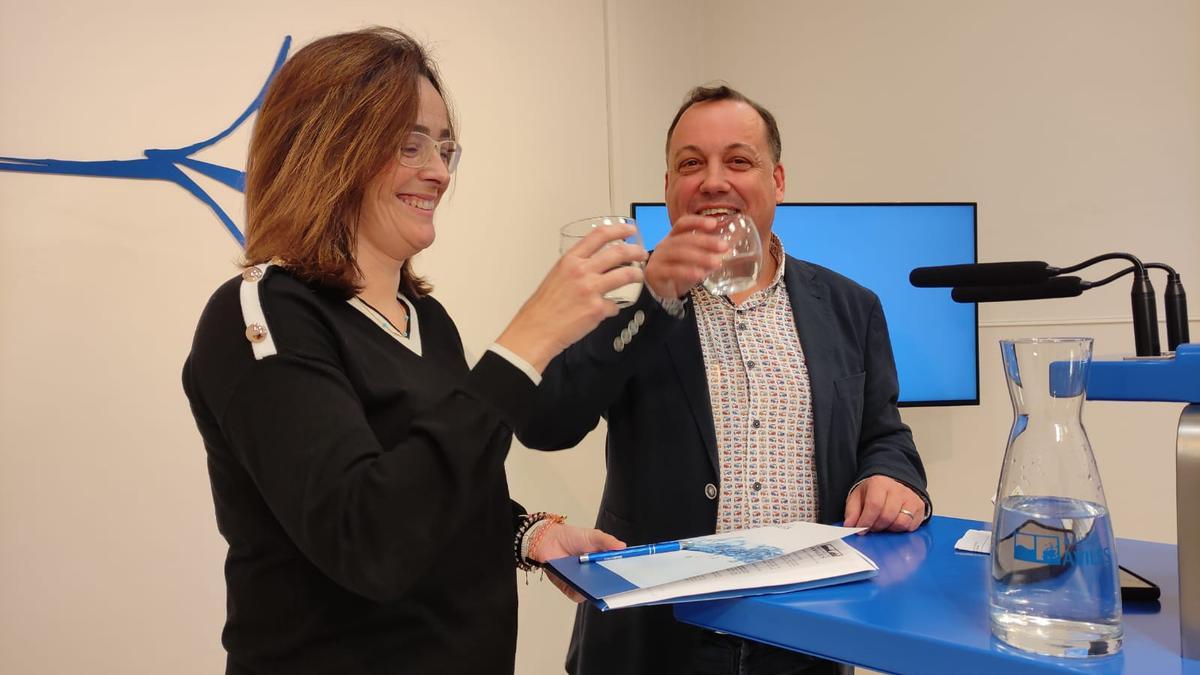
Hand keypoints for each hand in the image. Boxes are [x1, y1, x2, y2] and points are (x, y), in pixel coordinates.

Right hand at [497, 224, 646, 371]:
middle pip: (619, 252)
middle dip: (636, 251)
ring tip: (638, 276)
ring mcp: (591, 289)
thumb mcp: (557, 276)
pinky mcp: (597, 309)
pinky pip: (615, 305)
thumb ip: (577, 267)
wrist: (536, 329)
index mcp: (570, 260)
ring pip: (625, 275)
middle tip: (641, 254)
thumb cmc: (543, 307)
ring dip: (636, 275)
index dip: (619, 230)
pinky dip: (614, 307)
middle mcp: (582, 271)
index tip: (629, 230)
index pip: (599, 235)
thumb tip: (596, 265)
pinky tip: (608, 310)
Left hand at [530, 523, 624, 602]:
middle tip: (619, 584)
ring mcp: (582, 583)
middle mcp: (594, 575)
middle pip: (607, 586)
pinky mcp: (570, 588)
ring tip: (601, 584)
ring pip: (594, 593)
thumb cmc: (571, 537)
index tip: (632, 577)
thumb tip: (623, 547)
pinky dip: (582, 593)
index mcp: (602, 563)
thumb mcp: (593, 536)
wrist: (548, 540)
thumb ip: (607, 541)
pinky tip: (583, 586)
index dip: (624, 576)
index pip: (617, 573)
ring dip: (597, 590)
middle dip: (613, 587)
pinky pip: (578, 596)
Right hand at [643, 214, 726, 299]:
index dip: (697, 221)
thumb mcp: (693, 261)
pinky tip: (700, 274)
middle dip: (706, 242)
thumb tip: (726, 251)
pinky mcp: (655, 273)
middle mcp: (664, 245)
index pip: (683, 223)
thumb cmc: (679, 272)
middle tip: (723, 247)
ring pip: (679, 253)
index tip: (714, 224)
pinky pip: (673, 270)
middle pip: (684, 238)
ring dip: (700, 257)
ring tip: (716, 262)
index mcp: (673, 237)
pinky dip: (687, 272)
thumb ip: (706, 254)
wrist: (661, 291)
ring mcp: (658, 258)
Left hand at [843, 475, 925, 532]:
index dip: (866, 521)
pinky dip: (901, 529)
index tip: (861, 530)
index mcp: (879, 483)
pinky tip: (894, 523)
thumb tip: (849, 525)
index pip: (874, 505)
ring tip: (883, 524)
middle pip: (887, 516)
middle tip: (872, 527)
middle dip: (877, 526)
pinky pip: (911, 526)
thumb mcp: (857, 497)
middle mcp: (897, 489)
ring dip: (890, 529)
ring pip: (901, 522)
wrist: (892, 484)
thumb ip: (852, 511)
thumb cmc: (873, 493)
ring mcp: (911, 498)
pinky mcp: (920, 507)